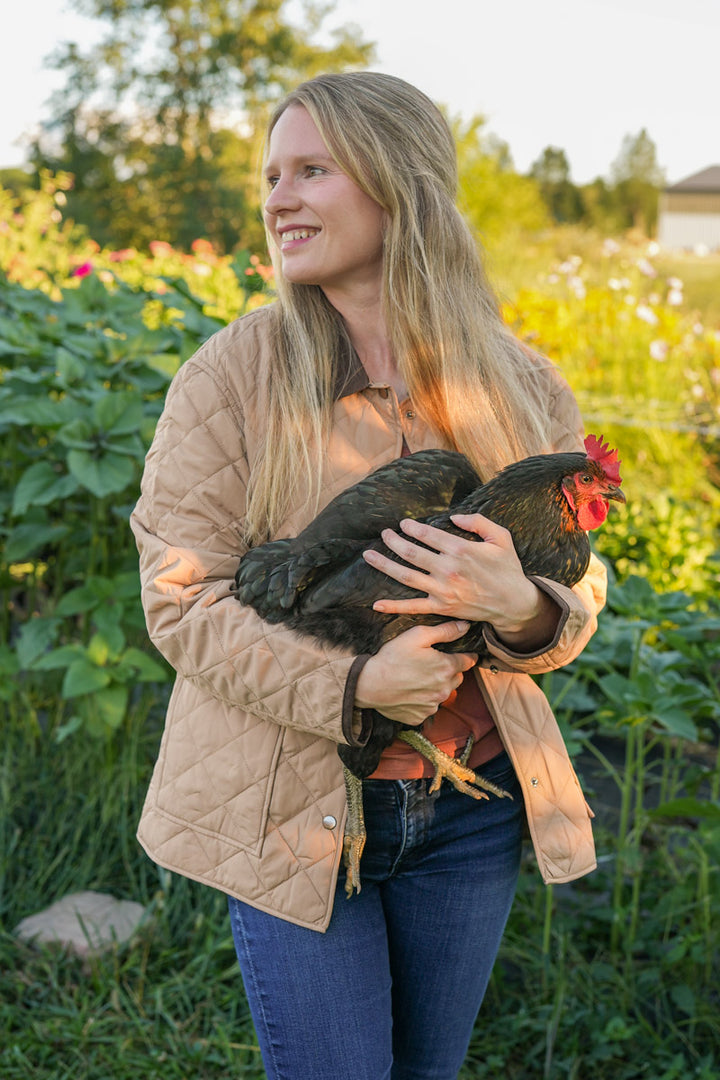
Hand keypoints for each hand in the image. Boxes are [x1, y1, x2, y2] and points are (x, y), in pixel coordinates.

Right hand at [354, 620, 477, 726]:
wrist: (369, 684)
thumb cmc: (392, 657)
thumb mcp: (417, 635)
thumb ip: (445, 631)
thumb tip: (465, 627)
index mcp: (446, 668)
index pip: (468, 661)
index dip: (465, 655)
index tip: (458, 653)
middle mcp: (444, 690)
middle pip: (458, 678)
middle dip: (449, 670)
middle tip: (431, 663)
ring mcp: (432, 705)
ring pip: (443, 693)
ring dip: (437, 685)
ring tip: (418, 677)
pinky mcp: (420, 716)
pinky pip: (429, 706)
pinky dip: (423, 699)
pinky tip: (410, 690)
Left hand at [362, 513, 558, 646]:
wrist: (514, 603)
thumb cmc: (507, 569)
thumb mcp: (501, 538)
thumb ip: (479, 522)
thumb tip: (454, 516)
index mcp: (461, 550)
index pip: (428, 535)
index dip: (412, 527)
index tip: (403, 524)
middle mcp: (448, 570)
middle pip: (411, 553)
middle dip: (393, 541)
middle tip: (384, 534)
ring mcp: (442, 590)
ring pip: (406, 576)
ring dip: (384, 564)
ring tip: (369, 555)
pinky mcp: (441, 608)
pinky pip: (413, 607)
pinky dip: (394, 606)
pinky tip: (376, 604)